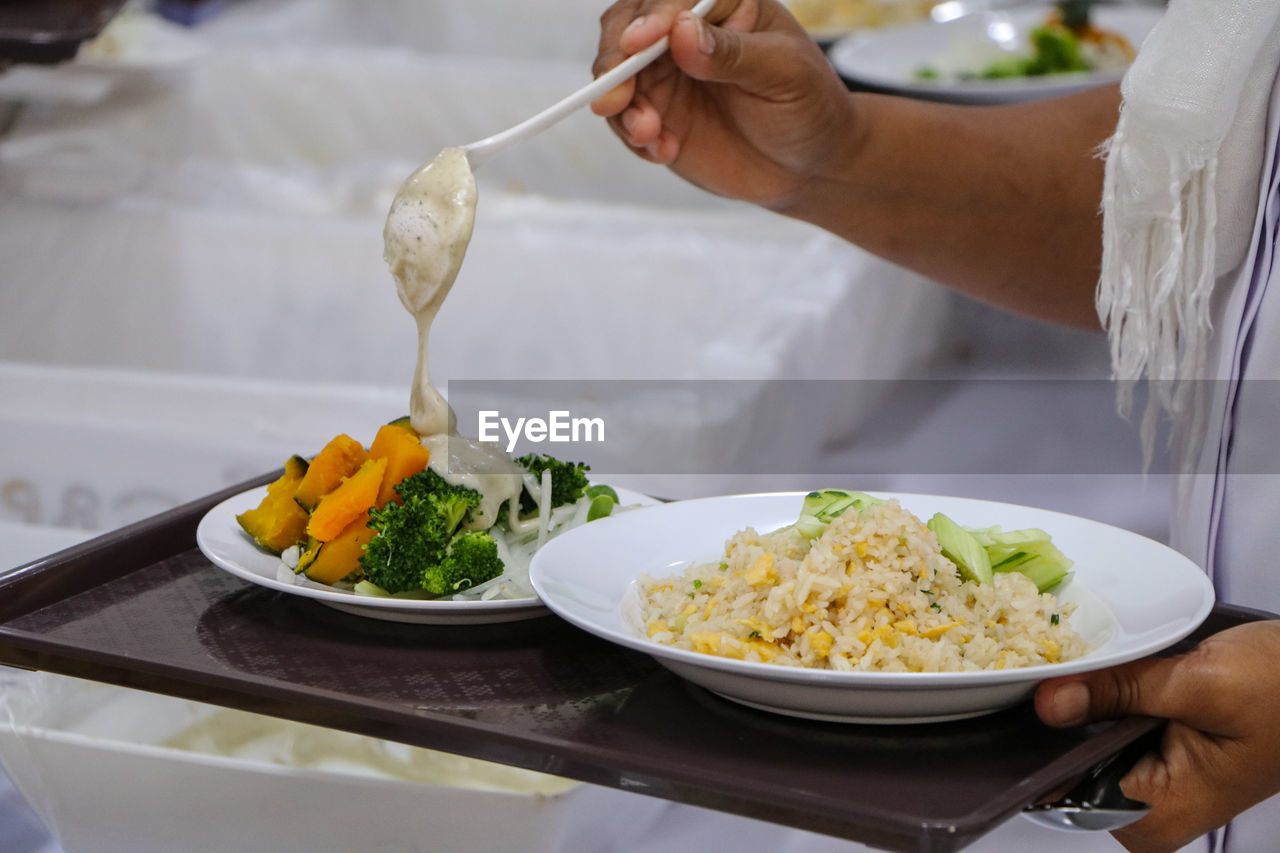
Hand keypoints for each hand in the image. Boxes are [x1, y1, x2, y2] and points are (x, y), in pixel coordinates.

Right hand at [591, 0, 857, 208]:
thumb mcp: (785, 76)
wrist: (809, 166)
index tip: (638, 44)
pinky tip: (664, 150)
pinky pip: (625, 117)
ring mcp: (668, 72)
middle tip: (615, 98)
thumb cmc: (810, 108)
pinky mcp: (658, 113)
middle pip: (628, 26)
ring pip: (618, 73)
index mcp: (725, 3)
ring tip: (649, 135)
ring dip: (622, 106)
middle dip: (615, 60)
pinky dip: (634, 135)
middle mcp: (687, 31)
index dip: (651, 18)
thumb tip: (681, 32)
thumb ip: (734, 54)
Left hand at [1035, 620, 1279, 851]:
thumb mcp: (1199, 685)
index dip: (1036, 741)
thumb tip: (1049, 702)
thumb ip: (1120, 693)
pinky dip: (1099, 702)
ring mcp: (1152, 788)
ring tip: (1074, 665)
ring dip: (1078, 706)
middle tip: (1045, 664)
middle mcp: (1149, 814)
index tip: (1019, 694)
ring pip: (1083, 745)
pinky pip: (1104, 732)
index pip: (1062, 788)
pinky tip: (1096, 674)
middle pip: (1068, 766)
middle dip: (1057, 718)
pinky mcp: (1155, 759)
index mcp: (1155, 817)